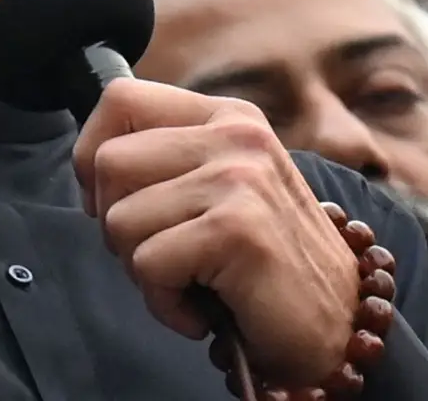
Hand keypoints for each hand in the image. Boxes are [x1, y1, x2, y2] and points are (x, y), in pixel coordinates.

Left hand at [74, 78, 359, 384]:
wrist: (339, 329)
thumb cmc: (260, 263)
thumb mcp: (217, 188)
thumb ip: (166, 159)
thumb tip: (88, 160)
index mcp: (227, 117)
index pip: (120, 98)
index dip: (92, 152)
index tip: (113, 199)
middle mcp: (237, 136)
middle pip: (108, 162)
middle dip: (114, 221)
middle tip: (162, 252)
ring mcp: (240, 179)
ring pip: (118, 219)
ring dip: (140, 268)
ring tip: (192, 281)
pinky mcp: (237, 230)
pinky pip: (147, 265)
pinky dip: (163, 302)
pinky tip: (204, 310)